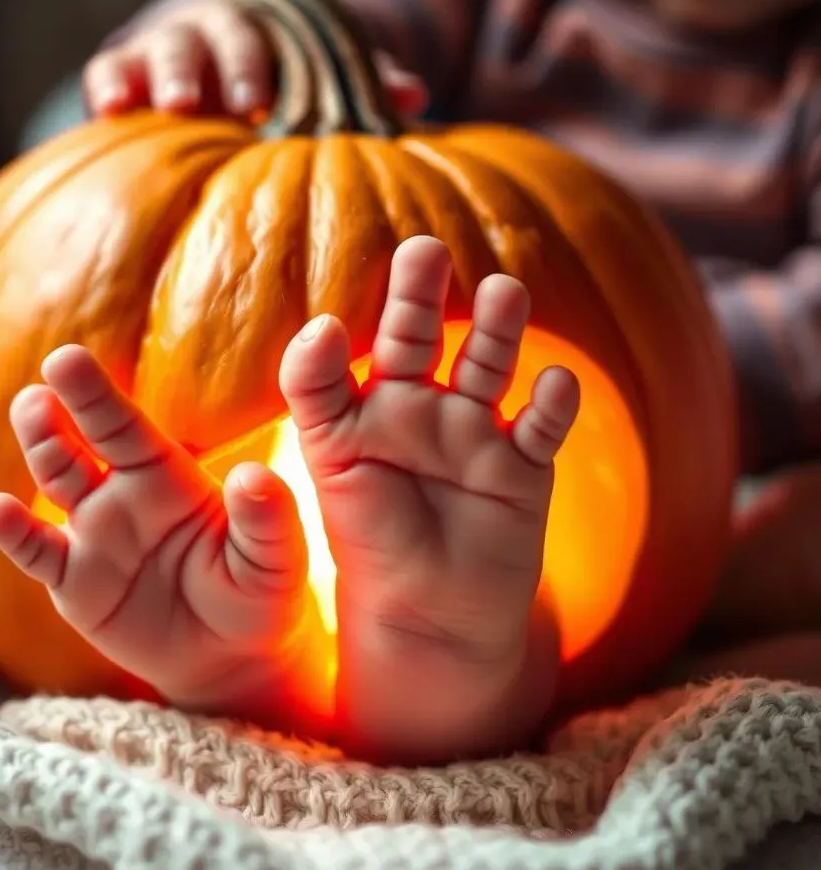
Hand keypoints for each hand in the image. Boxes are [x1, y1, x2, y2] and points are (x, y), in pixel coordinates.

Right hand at [0, 345, 326, 724]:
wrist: (231, 658)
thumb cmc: (258, 594)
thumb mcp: (275, 559)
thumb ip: (267, 518)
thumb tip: (253, 476)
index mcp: (169, 477)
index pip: (128, 427)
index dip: (97, 395)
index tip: (67, 358)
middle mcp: (123, 495)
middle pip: (81, 443)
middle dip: (58, 412)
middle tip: (42, 382)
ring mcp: (93, 536)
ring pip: (55, 483)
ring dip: (40, 450)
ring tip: (29, 415)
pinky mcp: (74, 584)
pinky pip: (40, 555)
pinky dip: (15, 534)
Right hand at [83, 0, 426, 118]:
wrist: (210, 75)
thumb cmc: (273, 84)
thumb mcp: (313, 82)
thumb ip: (356, 84)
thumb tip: (412, 93)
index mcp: (266, 33)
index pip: (271, 37)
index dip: (265, 64)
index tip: (263, 99)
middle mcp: (216, 34)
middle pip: (220, 36)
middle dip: (225, 64)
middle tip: (230, 100)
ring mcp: (167, 50)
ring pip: (162, 49)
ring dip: (164, 73)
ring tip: (169, 105)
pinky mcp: (124, 73)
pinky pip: (109, 70)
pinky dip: (108, 82)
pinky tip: (106, 109)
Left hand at [278, 236, 579, 761]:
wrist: (426, 619)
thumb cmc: (368, 543)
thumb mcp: (329, 461)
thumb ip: (316, 392)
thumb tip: (319, 326)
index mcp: (368, 406)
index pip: (362, 346)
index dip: (362, 318)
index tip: (346, 308)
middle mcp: (421, 409)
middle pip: (423, 338)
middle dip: (421, 296)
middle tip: (423, 251)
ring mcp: (475, 433)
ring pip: (490, 366)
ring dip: (498, 330)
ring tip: (503, 291)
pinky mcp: (522, 467)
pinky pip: (543, 427)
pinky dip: (554, 404)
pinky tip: (553, 383)